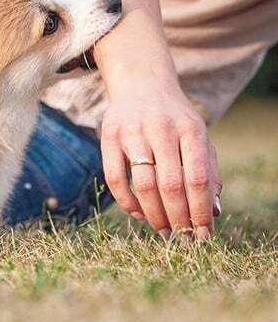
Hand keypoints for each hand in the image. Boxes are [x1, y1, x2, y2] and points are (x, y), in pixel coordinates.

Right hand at [100, 81, 222, 240]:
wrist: (141, 84)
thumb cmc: (175, 119)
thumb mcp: (198, 137)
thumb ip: (208, 172)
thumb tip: (212, 213)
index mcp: (190, 129)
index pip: (197, 178)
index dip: (200, 210)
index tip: (202, 234)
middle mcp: (161, 128)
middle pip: (170, 184)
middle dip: (177, 217)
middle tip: (180, 237)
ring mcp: (132, 131)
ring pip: (142, 185)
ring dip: (153, 214)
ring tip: (161, 229)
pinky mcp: (108, 136)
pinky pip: (114, 178)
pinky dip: (126, 202)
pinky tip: (138, 213)